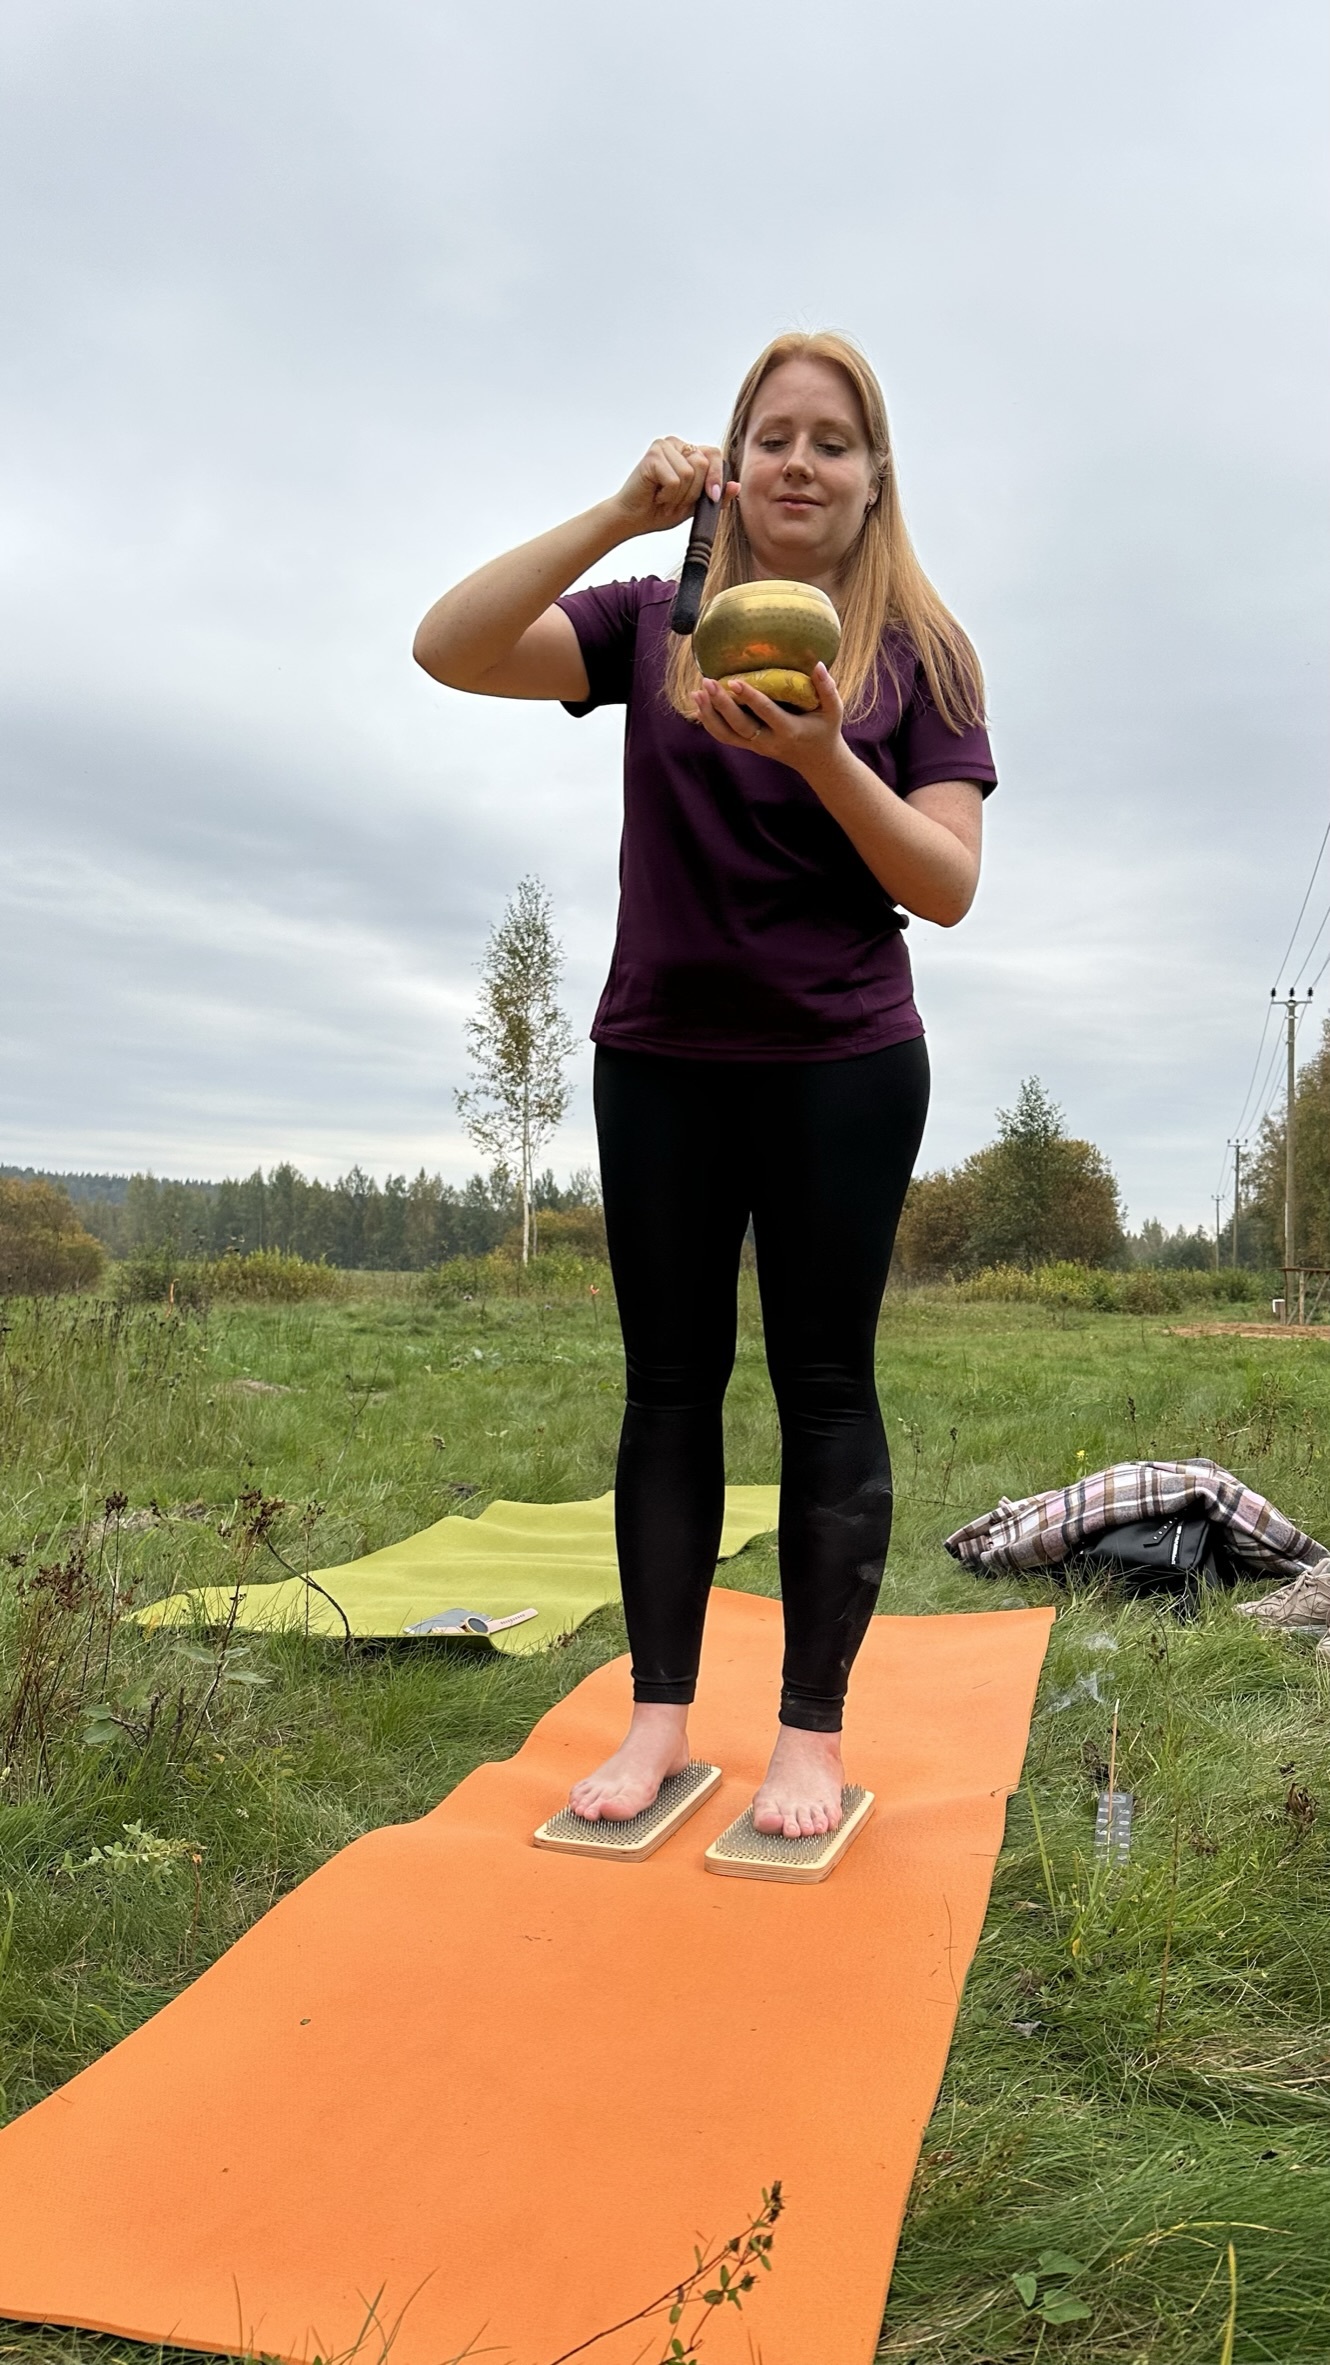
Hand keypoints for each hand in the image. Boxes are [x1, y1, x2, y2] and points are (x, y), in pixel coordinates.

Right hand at [610, 438, 737, 537]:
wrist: (632, 520)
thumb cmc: (659, 510)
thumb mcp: (695, 506)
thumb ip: (716, 495)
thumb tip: (736, 486)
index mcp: (688, 451)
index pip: (715, 454)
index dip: (716, 477)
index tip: (711, 497)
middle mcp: (676, 444)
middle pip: (703, 464)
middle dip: (693, 491)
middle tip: (674, 499)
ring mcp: (663, 447)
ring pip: (690, 473)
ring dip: (679, 495)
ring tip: (664, 497)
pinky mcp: (653, 455)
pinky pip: (675, 480)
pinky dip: (667, 495)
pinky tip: (655, 495)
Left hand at [693, 661, 846, 784]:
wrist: (818, 762)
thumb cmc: (826, 730)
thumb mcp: (834, 710)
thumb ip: (827, 687)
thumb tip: (817, 663)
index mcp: (789, 731)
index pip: (766, 713)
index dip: (749, 698)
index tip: (734, 681)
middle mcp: (769, 741)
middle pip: (739, 725)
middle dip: (721, 705)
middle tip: (708, 682)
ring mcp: (756, 747)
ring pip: (727, 735)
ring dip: (709, 715)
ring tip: (696, 692)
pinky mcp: (749, 747)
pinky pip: (725, 737)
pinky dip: (709, 723)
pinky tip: (698, 705)